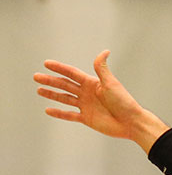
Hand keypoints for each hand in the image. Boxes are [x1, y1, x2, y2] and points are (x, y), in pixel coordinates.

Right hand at [34, 51, 167, 152]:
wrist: (131, 123)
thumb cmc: (124, 102)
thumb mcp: (111, 83)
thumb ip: (102, 68)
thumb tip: (105, 51)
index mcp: (92, 83)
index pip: (72, 73)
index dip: (59, 68)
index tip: (46, 63)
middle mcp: (87, 93)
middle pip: (65, 85)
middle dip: (51, 81)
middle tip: (36, 77)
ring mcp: (86, 106)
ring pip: (65, 99)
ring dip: (52, 94)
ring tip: (39, 90)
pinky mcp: (87, 118)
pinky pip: (70, 115)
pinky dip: (59, 113)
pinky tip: (48, 110)